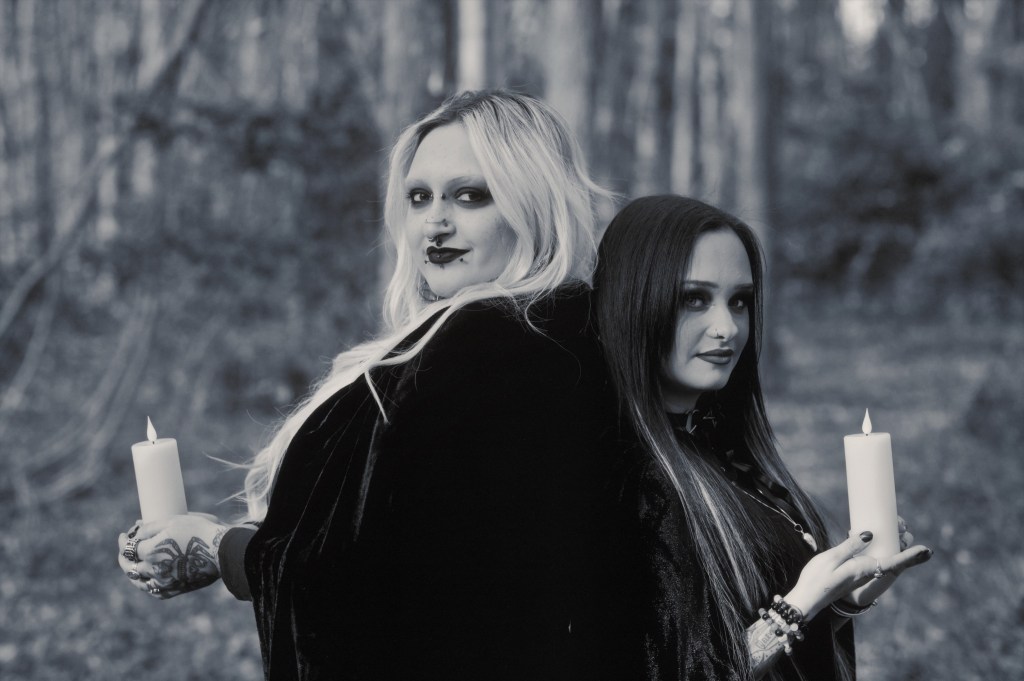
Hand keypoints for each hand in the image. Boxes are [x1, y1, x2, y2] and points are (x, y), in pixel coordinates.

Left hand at [117, 512, 226, 599]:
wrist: (223, 551)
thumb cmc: (200, 531)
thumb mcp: (174, 521)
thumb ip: (150, 526)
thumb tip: (136, 529)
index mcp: (151, 551)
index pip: (129, 548)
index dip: (124, 540)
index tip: (124, 535)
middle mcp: (153, 569)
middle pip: (129, 566)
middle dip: (124, 556)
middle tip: (124, 549)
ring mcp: (163, 582)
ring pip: (138, 581)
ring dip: (132, 572)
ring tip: (132, 565)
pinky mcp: (174, 590)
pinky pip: (154, 591)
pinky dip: (146, 584)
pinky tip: (147, 579)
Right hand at [783, 528, 931, 619]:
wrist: (808, 599)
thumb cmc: (817, 579)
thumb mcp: (831, 559)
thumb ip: (850, 546)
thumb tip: (869, 534)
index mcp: (865, 570)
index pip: (894, 563)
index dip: (912, 557)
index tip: (927, 550)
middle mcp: (868, 572)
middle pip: (894, 557)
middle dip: (904, 542)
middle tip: (903, 524)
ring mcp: (863, 572)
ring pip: (886, 557)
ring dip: (894, 542)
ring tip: (897, 526)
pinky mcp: (856, 570)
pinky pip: (875, 557)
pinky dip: (881, 546)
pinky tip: (874, 536)